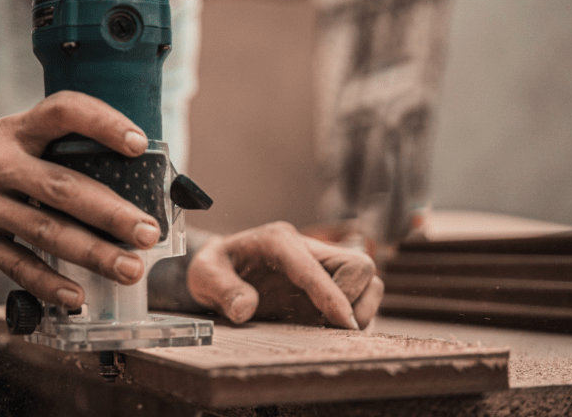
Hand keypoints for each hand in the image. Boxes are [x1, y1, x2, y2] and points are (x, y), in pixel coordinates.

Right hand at [0, 91, 160, 311]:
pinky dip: (48, 284)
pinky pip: (17, 266)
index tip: (137, 143)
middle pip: (62, 187)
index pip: (62, 112)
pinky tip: (77, 296)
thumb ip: (57, 149)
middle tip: (148, 231)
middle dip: (110, 212)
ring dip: (92, 253)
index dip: (101, 123)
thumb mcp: (12, 136)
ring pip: (45, 232)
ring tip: (129, 268)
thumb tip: (130, 172)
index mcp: (17, 130)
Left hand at [186, 222, 383, 328]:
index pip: (313, 265)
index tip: (344, 322)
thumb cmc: (214, 269)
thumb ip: (222, 289)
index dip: (331, 294)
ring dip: (360, 308)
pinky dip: (355, 315)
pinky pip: (360, 295)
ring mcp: (319, 265)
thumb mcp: (204, 275)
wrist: (220, 269)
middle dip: (352, 299)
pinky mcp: (327, 283)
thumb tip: (245, 309)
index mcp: (276, 241)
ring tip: (329, 329)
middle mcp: (305, 248)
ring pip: (367, 279)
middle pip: (357, 265)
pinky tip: (327, 329)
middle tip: (328, 327)